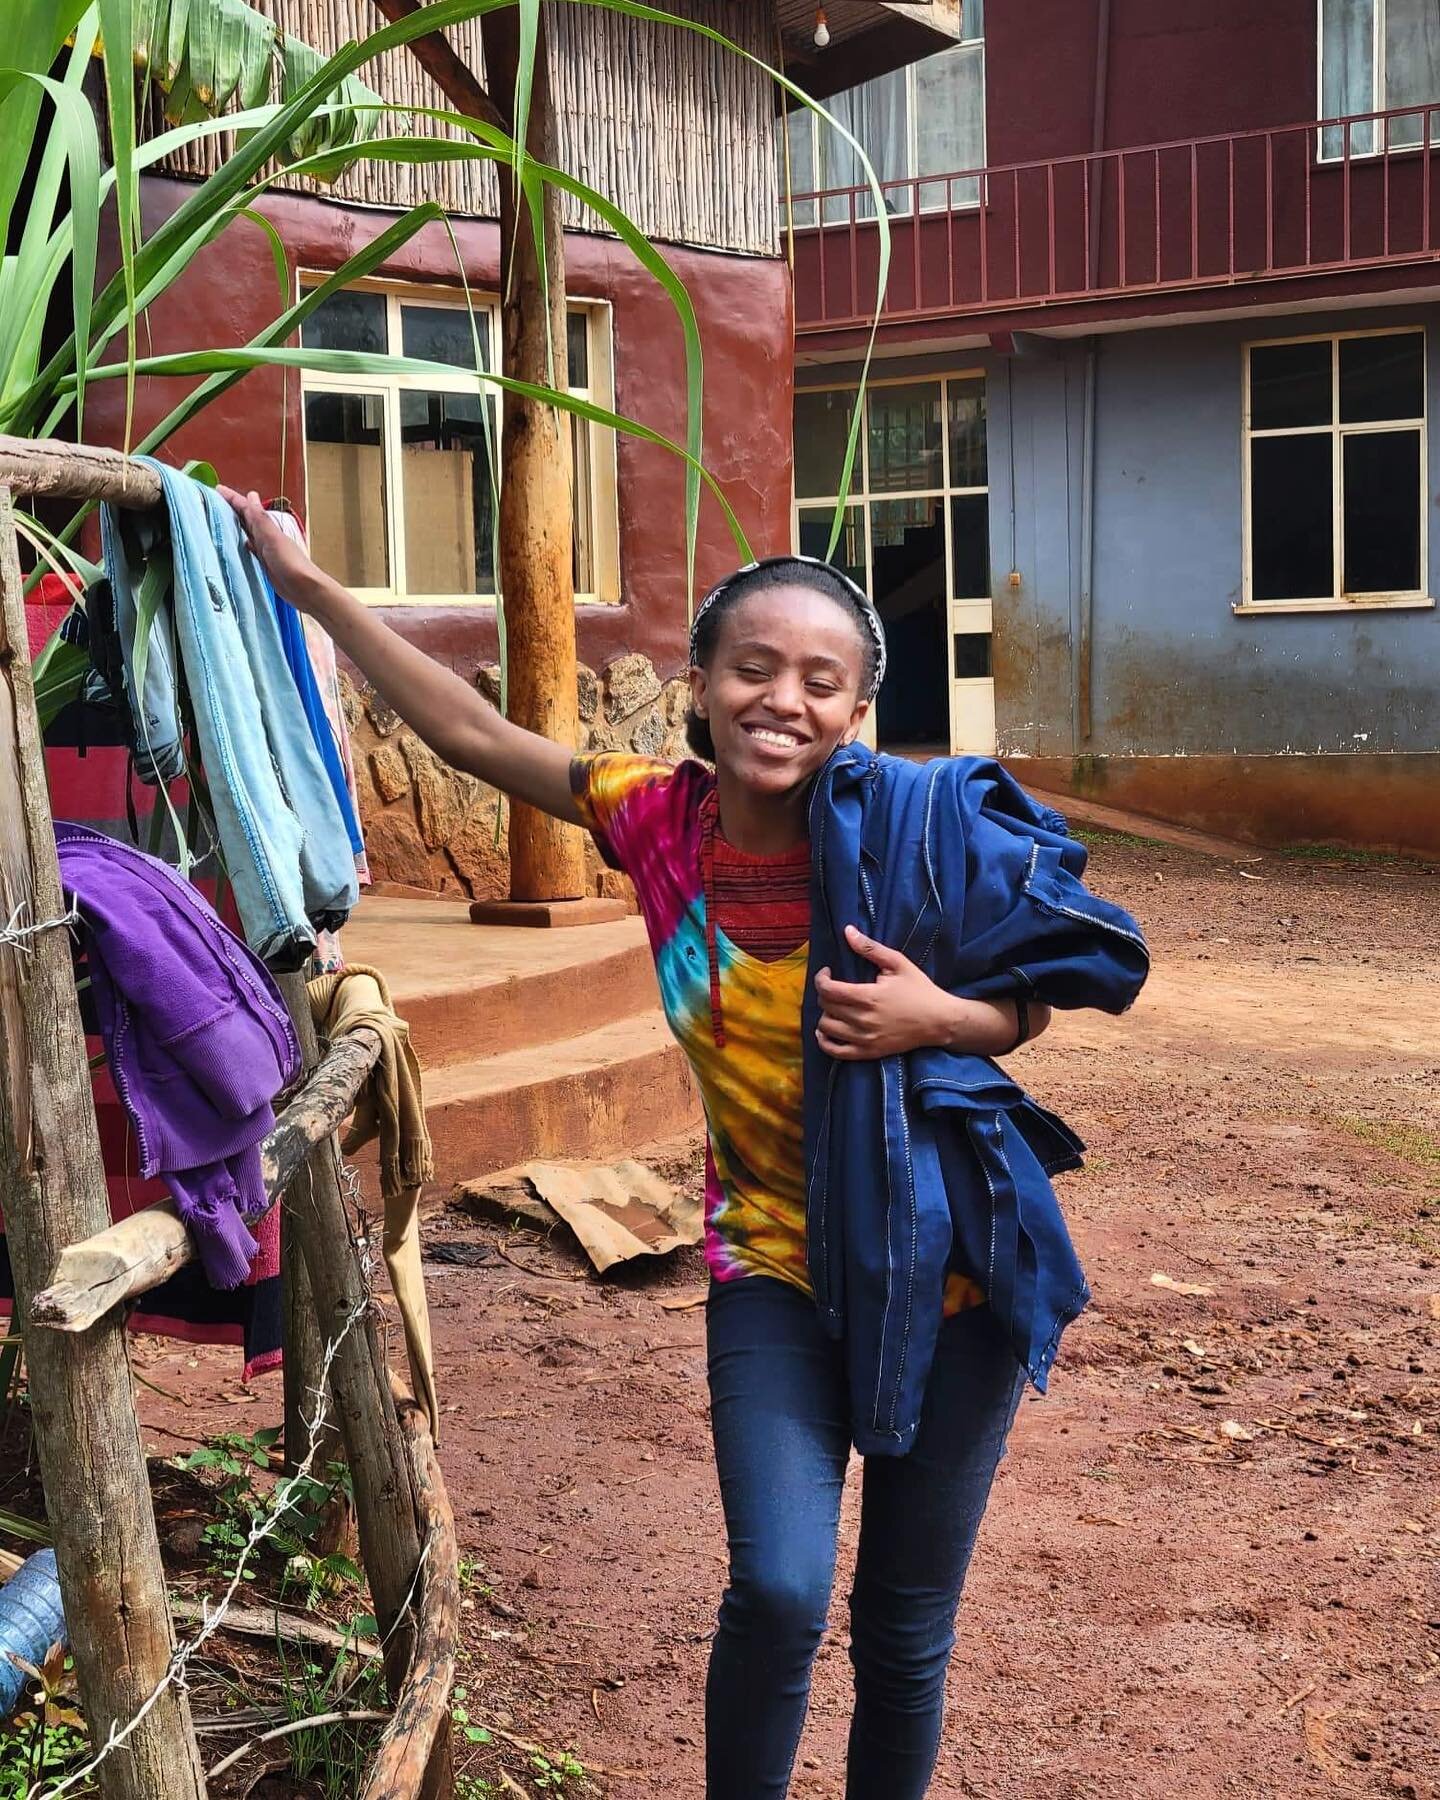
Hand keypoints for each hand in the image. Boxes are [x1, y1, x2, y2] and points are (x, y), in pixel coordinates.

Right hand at [219, 486, 327, 612]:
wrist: (305, 589)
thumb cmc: (289, 562)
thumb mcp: (272, 538)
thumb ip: (260, 520)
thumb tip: (251, 496)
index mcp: (266, 527)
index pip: (247, 508)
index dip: (233, 498)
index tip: (217, 489)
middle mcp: (266, 536)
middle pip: (247, 518)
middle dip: (233, 509)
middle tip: (215, 501)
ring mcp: (266, 550)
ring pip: (248, 532)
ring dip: (237, 525)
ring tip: (223, 519)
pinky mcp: (265, 564)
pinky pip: (251, 549)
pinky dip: (244, 543)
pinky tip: (239, 545)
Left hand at [814, 926, 1028, 1060]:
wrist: (939, 1021)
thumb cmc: (919, 990)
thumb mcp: (898, 963)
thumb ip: (870, 948)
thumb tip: (847, 931)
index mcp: (868, 997)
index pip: (828, 990)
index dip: (821, 979)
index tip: (827, 972)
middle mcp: (863, 1020)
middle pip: (826, 1007)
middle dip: (825, 994)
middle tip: (834, 987)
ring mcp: (865, 1039)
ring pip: (827, 1028)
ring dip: (825, 1014)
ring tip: (834, 1006)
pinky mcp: (869, 1053)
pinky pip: (836, 1052)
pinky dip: (825, 1041)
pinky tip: (826, 1030)